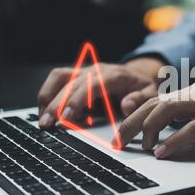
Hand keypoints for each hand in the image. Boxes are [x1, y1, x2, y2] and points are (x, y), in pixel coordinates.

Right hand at [38, 58, 163, 127]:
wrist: (138, 75)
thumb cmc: (143, 87)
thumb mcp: (151, 94)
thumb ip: (141, 99)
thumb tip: (126, 105)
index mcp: (114, 75)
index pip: (92, 85)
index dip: (78, 100)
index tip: (67, 116)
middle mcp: (96, 70)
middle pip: (72, 84)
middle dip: (56, 104)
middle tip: (47, 124)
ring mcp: (85, 72)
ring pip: (59, 77)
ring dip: (47, 96)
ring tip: (42, 118)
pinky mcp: (77, 76)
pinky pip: (58, 80)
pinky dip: (48, 94)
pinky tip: (46, 112)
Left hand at [116, 81, 194, 158]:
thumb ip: (186, 116)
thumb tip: (160, 128)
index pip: (157, 98)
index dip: (135, 113)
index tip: (121, 129)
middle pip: (157, 102)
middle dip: (133, 121)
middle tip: (120, 141)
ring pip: (170, 109)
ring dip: (149, 127)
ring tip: (141, 146)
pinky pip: (194, 128)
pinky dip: (175, 140)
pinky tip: (163, 151)